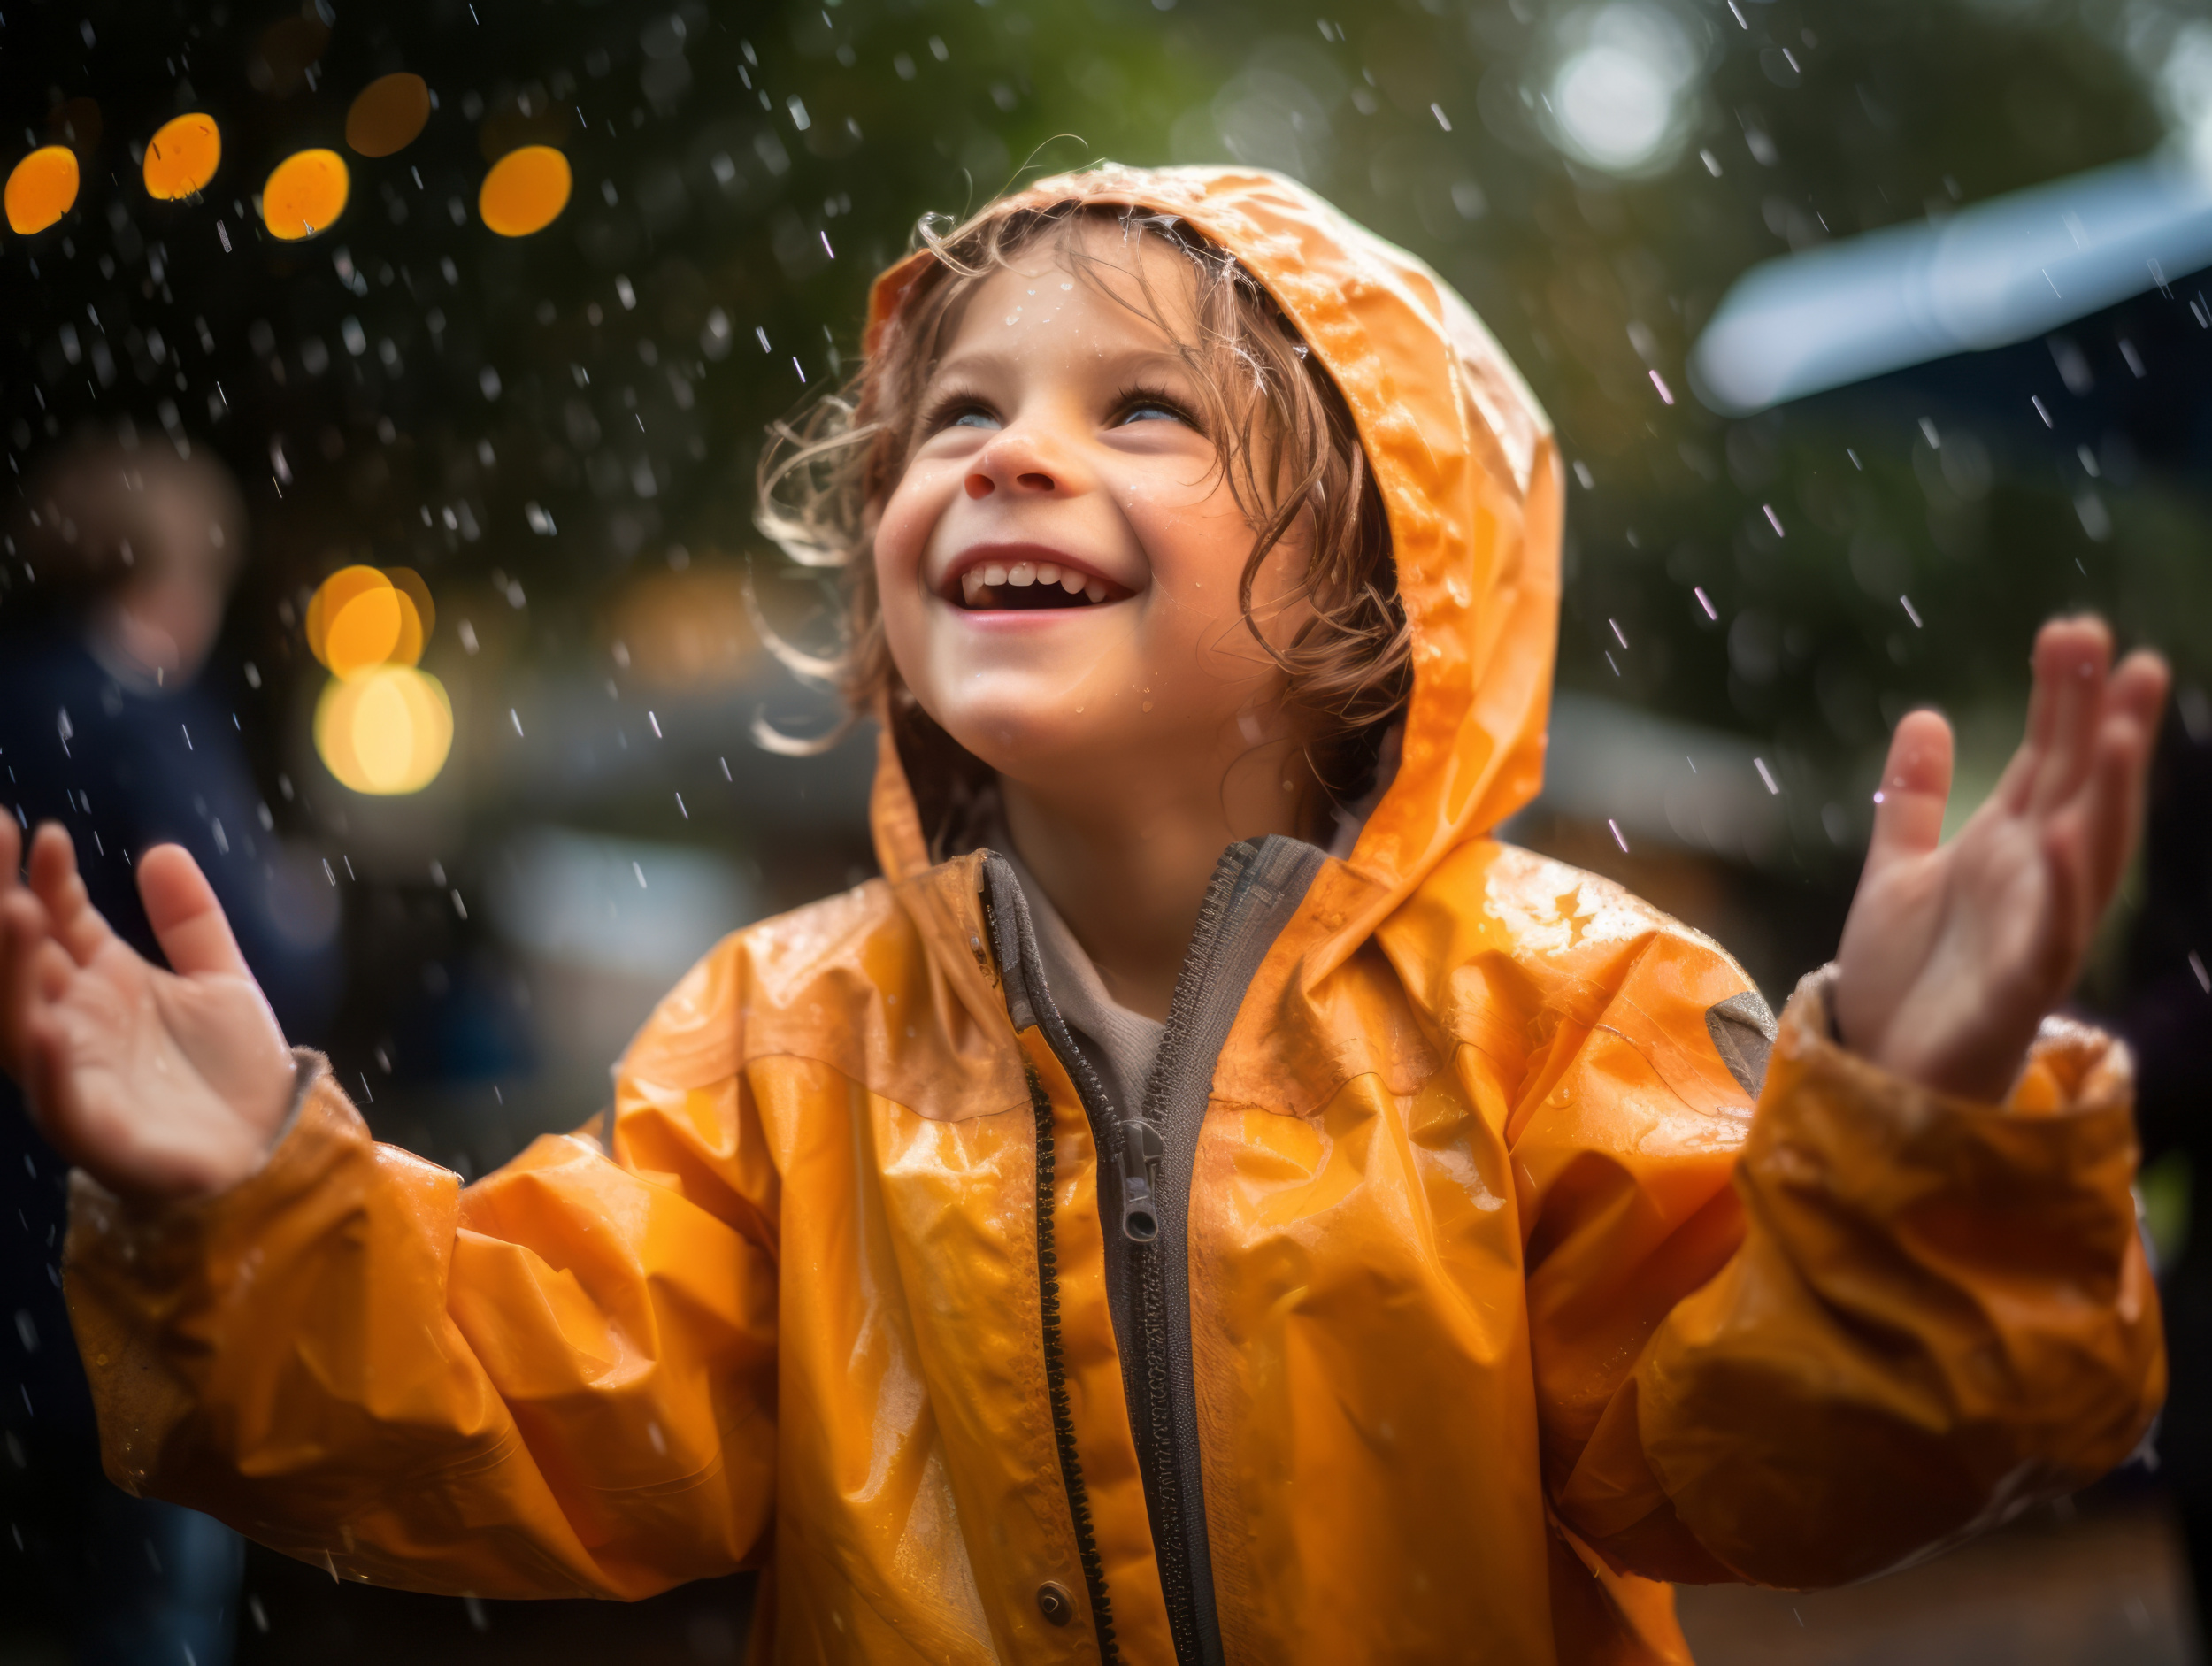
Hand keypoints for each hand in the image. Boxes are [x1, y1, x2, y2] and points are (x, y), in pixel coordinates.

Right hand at [0, 818, 295, 1201]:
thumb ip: (191, 922)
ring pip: (20, 1019)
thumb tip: (161, 851)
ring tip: (17, 910)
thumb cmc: (235, 1074)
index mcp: (103, 986)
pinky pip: (57, 1096)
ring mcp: (78, 1075)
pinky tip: (45, 1027)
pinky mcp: (95, 1129)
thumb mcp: (221, 980)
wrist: (273, 1152)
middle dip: (2, 905)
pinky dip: (49, 1062)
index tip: (45, 831)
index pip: (57, 923)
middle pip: (19, 960)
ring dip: (12, 967)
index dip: (47, 878)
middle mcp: (76, 1024)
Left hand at [1834, 617, 2169, 1100]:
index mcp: (2006, 850)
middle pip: (2079, 790)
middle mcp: (2033, 883)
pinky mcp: (2017, 990)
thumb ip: (1912, 800)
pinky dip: (2062, 888)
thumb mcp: (1895, 870)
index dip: (2061, 697)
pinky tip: (2064, 838)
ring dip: (2110, 792)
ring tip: (2120, 724)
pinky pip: (2051, 935)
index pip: (2047, 759)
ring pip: (2089, 854)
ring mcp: (2032, 933)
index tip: (2070, 627)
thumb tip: (1926, 716)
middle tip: (2121, 646)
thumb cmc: (1903, 983)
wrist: (1877, 1076)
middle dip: (2101, 721)